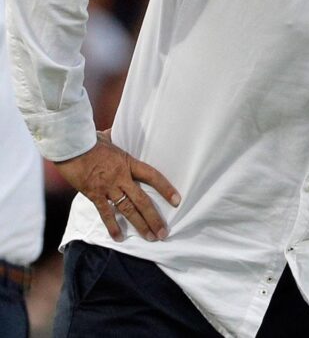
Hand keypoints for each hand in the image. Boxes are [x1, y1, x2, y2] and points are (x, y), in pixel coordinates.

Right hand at [53, 129, 180, 241]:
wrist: (70, 146)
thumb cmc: (91, 140)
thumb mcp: (111, 137)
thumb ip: (119, 138)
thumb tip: (121, 131)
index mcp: (129, 163)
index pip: (153, 176)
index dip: (166, 188)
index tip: (177, 200)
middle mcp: (121, 177)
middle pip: (142, 200)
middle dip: (154, 218)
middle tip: (164, 232)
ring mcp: (108, 187)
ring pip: (127, 209)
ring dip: (140, 224)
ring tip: (151, 237)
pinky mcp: (94, 195)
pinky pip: (105, 213)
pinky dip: (112, 226)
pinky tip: (119, 238)